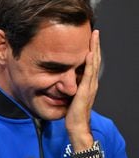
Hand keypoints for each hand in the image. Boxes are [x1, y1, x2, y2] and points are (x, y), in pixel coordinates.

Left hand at [65, 30, 100, 148]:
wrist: (77, 126)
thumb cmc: (73, 113)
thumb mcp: (71, 95)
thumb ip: (70, 86)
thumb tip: (63, 78)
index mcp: (87, 83)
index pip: (90, 63)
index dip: (91, 50)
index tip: (90, 38)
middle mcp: (91, 82)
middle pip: (95, 60)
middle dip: (95, 45)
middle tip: (95, 31)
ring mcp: (89, 86)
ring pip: (93, 63)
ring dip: (94, 49)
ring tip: (94, 36)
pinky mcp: (85, 91)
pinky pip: (88, 74)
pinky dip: (90, 63)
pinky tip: (89, 53)